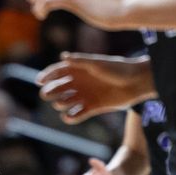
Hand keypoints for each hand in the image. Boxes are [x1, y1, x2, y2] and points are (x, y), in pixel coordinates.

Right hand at [37, 53, 152, 124]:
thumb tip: (62, 57)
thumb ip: (80, 61)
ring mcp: (84, 96)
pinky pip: (76, 115)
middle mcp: (79, 82)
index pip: (57, 72)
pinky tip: (69, 117)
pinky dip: (71, 117)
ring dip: (61, 103)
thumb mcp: (97, 64)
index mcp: (79, 69)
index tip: (39, 81)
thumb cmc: (118, 69)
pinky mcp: (92, 108)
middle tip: (48, 94)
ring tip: (65, 103)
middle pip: (57, 88)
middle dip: (50, 91)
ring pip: (64, 102)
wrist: (136, 83)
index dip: (47, 76)